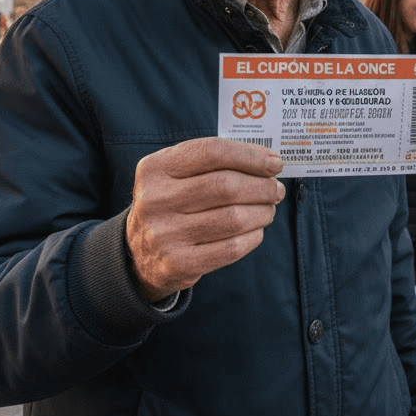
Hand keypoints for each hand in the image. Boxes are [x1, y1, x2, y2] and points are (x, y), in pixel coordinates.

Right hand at [125, 137, 285, 301]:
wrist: (139, 253)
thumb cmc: (172, 203)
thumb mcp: (177, 174)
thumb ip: (214, 162)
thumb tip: (267, 162)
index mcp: (155, 168)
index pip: (212, 152)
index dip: (250, 156)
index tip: (274, 163)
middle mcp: (155, 199)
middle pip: (226, 186)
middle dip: (261, 186)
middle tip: (276, 189)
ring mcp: (164, 234)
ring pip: (233, 218)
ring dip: (262, 212)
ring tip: (269, 208)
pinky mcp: (177, 264)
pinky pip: (230, 248)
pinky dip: (252, 237)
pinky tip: (257, 231)